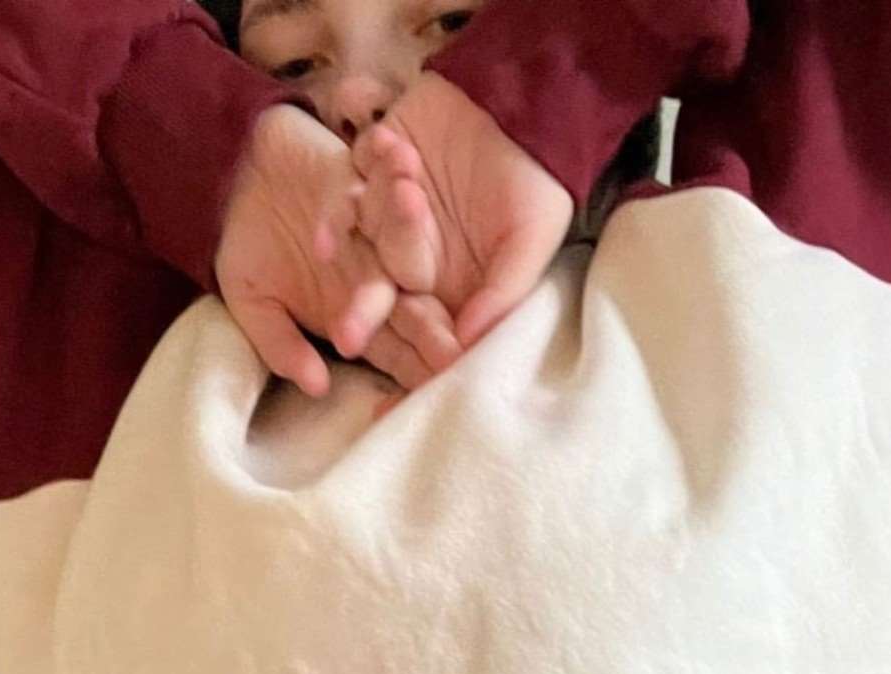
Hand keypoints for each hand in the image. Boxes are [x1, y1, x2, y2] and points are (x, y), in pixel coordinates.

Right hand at [214, 103, 460, 395]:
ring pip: (403, 233)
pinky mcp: (368, 175)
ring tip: (411, 208)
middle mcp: (380, 275)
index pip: (396, 351)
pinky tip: (395, 150)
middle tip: (450, 345)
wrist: (235, 181)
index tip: (432, 389)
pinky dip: (385, 160)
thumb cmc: (249, 249)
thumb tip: (316, 387)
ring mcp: (378, 227)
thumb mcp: (252, 304)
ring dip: (408, 222)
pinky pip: (380, 168)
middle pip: (414, 302)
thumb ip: (280, 344)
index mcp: (361, 316)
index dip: (413, 369)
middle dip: (430, 321)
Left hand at [316, 72, 575, 353]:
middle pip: (379, 285)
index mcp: (446, 285)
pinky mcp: (371, 165)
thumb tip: (467, 347)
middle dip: (371, 291)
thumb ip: (502, 294)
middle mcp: (412, 256)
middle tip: (366, 292)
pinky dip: (366, 160)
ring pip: (364, 222)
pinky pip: (353, 169)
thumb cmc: (537, 181)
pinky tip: (388, 141)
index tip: (402, 353)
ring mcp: (385, 211)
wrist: (523, 103)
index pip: (420, 323)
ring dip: (380, 198)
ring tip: (408, 162)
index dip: (412, 337)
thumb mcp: (533, 241)